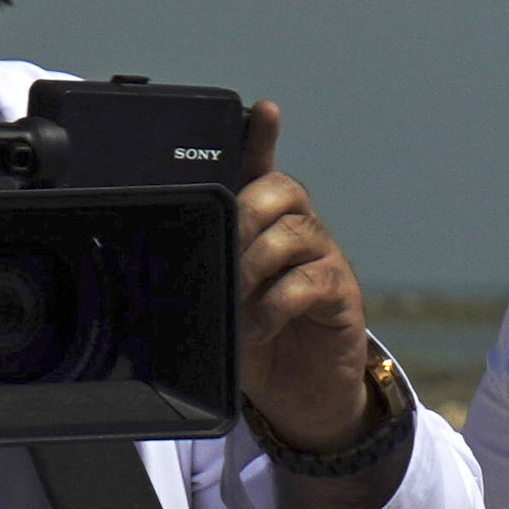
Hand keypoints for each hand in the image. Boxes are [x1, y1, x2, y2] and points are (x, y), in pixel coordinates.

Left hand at [233, 110, 380, 453]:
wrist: (298, 398)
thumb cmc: (253, 342)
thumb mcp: (216, 301)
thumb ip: (202, 270)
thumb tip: (167, 258)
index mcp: (263, 224)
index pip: (261, 168)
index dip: (260, 137)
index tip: (261, 110)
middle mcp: (298, 230)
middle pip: (280, 189)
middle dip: (244, 213)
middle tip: (221, 248)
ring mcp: (324, 260)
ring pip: (294, 232)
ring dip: (256, 265)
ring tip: (237, 301)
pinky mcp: (341, 295)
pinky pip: (309, 281)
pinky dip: (276, 305)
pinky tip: (260, 327)